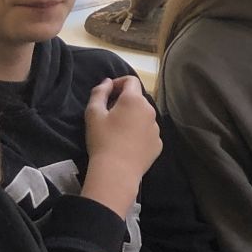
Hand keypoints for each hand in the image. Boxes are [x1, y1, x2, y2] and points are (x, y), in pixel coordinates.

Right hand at [81, 76, 161, 218]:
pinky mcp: (158, 144)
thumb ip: (99, 92)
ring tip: (118, 131)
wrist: (116, 171)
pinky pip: (148, 132)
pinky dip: (139, 133)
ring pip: (144, 116)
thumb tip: (107, 82)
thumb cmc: (102, 139)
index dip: (118, 83)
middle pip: (138, 99)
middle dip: (124, 101)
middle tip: (109, 114)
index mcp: (134, 100)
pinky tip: (127, 144)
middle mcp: (150, 111)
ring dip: (133, 117)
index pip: (131, 80)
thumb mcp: (93, 113)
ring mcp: (156, 129)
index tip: (108, 93)